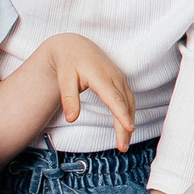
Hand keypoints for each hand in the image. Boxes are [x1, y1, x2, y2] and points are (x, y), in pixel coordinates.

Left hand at [33, 33, 135, 150]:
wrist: (75, 45)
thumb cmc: (68, 63)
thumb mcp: (64, 79)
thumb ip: (69, 99)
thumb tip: (72, 119)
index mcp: (101, 77)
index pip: (114, 98)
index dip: (122, 114)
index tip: (128, 129)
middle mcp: (115, 77)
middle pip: (125, 105)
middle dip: (126, 127)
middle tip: (123, 147)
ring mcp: (120, 78)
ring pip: (129, 103)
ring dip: (128, 122)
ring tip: (124, 142)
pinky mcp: (120, 80)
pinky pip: (128, 99)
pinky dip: (129, 114)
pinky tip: (125, 126)